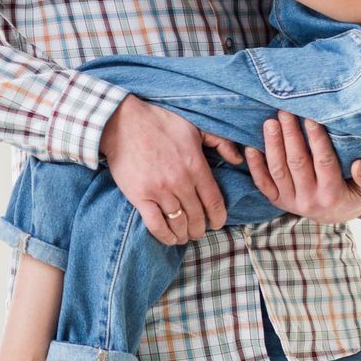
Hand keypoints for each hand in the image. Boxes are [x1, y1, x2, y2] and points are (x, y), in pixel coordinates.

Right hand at [99, 97, 236, 244]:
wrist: (122, 122)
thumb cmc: (159, 122)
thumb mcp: (195, 126)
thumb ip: (220, 142)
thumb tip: (238, 159)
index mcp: (196, 166)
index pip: (214, 202)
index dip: (218, 218)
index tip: (217, 224)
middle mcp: (180, 182)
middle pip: (197, 216)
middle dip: (200, 229)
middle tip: (198, 231)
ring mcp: (159, 191)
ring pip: (179, 223)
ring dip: (184, 234)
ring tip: (184, 236)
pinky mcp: (140, 196)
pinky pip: (156, 225)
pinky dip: (165, 236)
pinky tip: (170, 238)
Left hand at [240, 110, 360, 222]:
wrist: (336, 215)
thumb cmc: (355, 194)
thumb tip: (359, 165)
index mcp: (332, 194)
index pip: (323, 162)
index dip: (317, 140)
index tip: (311, 118)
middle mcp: (309, 200)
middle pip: (297, 163)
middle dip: (290, 135)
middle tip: (285, 111)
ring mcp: (290, 201)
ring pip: (278, 170)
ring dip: (272, 145)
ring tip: (270, 122)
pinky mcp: (277, 200)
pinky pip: (263, 183)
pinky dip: (255, 166)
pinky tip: (250, 147)